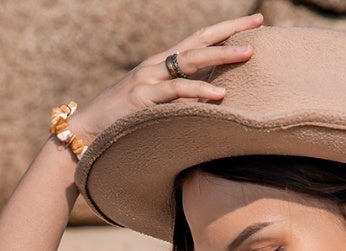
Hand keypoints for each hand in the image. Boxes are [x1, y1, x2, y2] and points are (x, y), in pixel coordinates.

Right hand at [70, 12, 263, 143]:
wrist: (86, 134)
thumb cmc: (124, 124)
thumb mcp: (157, 107)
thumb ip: (182, 102)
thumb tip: (214, 107)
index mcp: (162, 66)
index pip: (199, 40)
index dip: (227, 30)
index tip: (255, 22)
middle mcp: (157, 66)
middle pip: (199, 42)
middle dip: (230, 33)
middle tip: (258, 26)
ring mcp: (149, 80)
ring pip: (190, 62)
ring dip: (221, 55)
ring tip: (248, 54)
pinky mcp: (142, 99)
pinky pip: (176, 93)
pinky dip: (199, 92)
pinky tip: (220, 94)